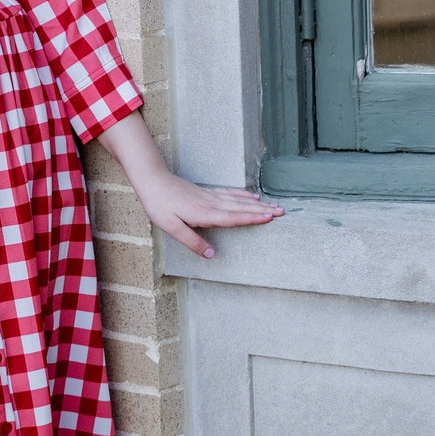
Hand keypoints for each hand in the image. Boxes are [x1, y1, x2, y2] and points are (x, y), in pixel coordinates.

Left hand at [136, 170, 283, 258]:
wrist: (152, 180)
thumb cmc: (159, 205)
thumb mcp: (171, 227)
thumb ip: (192, 241)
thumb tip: (212, 255)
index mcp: (204, 214)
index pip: (233, 217)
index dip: (252, 218)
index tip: (270, 218)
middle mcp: (210, 203)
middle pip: (241, 208)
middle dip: (262, 211)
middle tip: (282, 212)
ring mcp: (209, 196)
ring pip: (238, 200)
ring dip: (257, 204)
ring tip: (273, 205)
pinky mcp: (205, 192)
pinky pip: (229, 194)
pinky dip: (243, 195)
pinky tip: (251, 197)